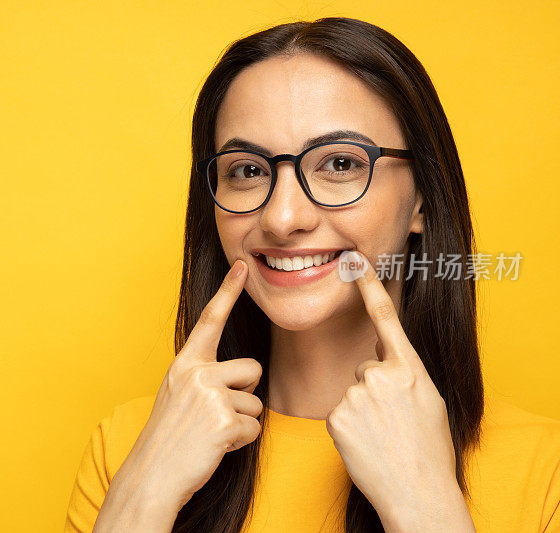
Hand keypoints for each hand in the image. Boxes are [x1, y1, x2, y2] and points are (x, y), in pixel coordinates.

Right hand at [109, 259, 263, 513]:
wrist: (152, 474)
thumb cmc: (169, 438)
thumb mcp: (178, 395)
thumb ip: (204, 377)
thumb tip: (244, 374)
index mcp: (184, 363)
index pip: (211, 320)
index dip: (229, 291)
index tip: (243, 265)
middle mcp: (196, 372)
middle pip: (252, 369)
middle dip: (244, 393)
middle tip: (215, 415)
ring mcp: (209, 395)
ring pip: (255, 402)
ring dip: (240, 423)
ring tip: (210, 434)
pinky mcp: (223, 420)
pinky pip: (254, 427)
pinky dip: (240, 442)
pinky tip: (215, 447)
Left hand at [325, 251, 468, 528]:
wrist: (417, 492)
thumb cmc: (428, 449)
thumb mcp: (428, 400)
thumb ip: (405, 371)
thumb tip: (382, 350)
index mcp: (409, 369)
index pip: (385, 319)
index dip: (369, 288)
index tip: (355, 262)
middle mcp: (380, 375)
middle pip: (366, 368)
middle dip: (375, 389)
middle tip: (393, 421)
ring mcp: (356, 395)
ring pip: (352, 391)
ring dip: (362, 409)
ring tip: (381, 435)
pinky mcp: (336, 416)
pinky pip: (339, 411)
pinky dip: (349, 425)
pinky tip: (366, 442)